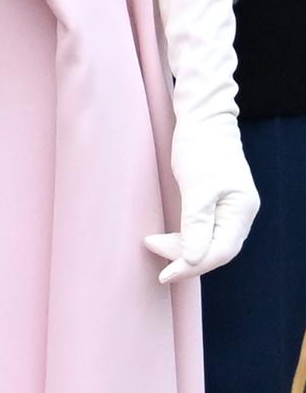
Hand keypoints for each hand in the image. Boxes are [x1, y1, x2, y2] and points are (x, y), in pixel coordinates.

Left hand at [146, 116, 258, 283]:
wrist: (202, 119)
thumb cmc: (201, 147)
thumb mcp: (197, 185)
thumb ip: (197, 224)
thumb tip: (194, 259)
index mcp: (241, 210)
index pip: (220, 252)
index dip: (191, 266)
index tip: (164, 274)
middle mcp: (239, 213)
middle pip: (215, 251)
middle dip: (183, 257)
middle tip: (151, 247)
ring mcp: (228, 210)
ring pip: (207, 243)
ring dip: (181, 248)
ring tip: (152, 241)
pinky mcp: (215, 204)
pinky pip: (202, 232)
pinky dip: (183, 238)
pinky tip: (165, 237)